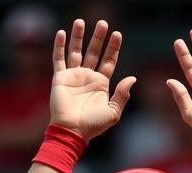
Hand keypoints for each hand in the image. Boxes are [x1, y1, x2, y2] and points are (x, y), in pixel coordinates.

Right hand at [50, 19, 135, 141]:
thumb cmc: (92, 125)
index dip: (113, 48)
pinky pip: (58, 59)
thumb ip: (122, 95)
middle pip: (94, 52)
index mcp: (101, 84)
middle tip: (103, 23)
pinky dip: (59, 46)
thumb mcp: (112, 112)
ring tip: (81, 21)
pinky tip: (61, 33)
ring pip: (76, 51)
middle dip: (98, 38)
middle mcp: (87, 77)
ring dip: (78, 36)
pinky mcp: (60, 78)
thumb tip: (132, 78)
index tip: (117, 34)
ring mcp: (73, 76)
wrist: (71, 131)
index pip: (108, 61)